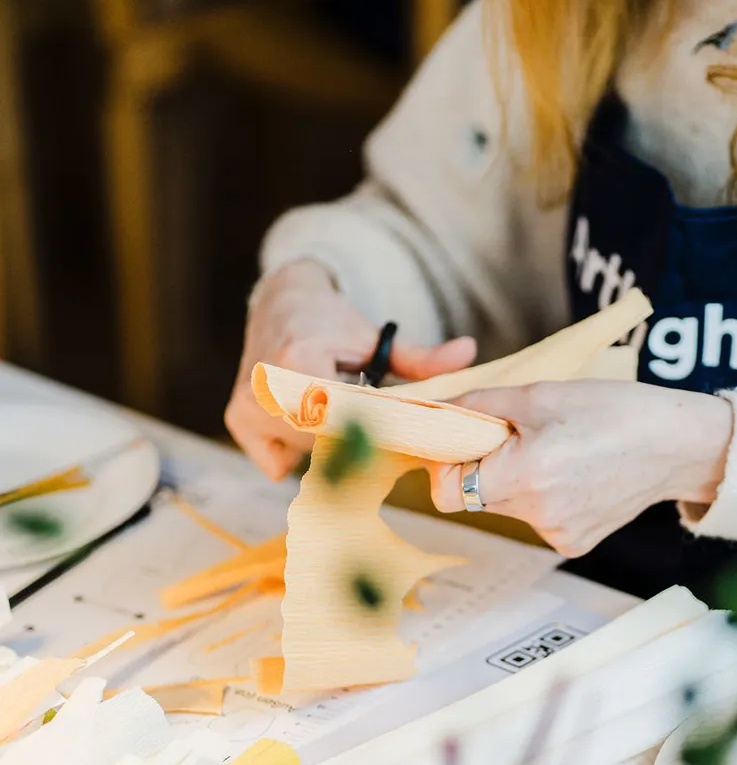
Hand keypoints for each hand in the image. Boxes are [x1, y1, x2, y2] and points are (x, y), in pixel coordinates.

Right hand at [225, 260, 476, 478]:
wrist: (280, 304)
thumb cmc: (332, 322)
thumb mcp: (374, 336)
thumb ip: (421, 358)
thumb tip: (469, 352)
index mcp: (300, 361)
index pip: (344, 422)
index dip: (372, 434)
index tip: (393, 434)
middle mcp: (265, 386)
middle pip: (326, 444)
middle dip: (353, 443)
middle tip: (372, 429)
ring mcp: (247, 406)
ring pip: (305, 453)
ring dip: (328, 445)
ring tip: (337, 417)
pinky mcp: (238, 419)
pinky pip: (279, 460)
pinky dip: (297, 450)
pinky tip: (306, 424)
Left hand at [429, 381, 732, 556]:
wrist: (676, 446)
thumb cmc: (614, 411)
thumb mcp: (540, 394)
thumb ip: (479, 404)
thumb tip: (434, 408)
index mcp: (523, 475)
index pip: (447, 492)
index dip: (447, 466)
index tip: (465, 443)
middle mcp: (536, 515)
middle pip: (478, 496)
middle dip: (487, 465)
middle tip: (521, 436)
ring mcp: (556, 535)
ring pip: (509, 508)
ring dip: (518, 481)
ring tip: (559, 452)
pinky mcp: (574, 544)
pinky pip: (539, 519)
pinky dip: (546, 497)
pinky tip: (577, 475)